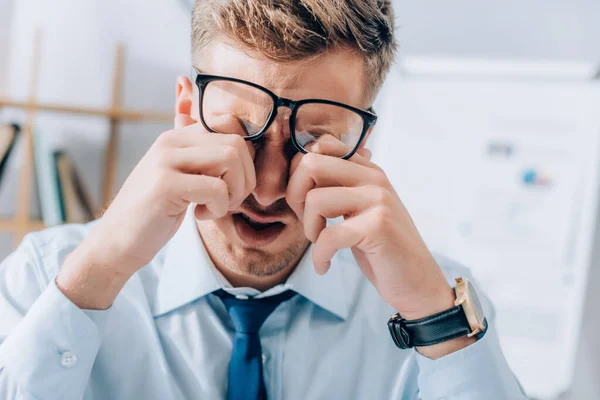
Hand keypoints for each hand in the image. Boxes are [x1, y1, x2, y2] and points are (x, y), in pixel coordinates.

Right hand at [57, 116, 255, 308]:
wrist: (117, 242)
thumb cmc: (155, 213)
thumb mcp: (181, 179)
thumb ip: (201, 158)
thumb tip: (236, 141)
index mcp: (177, 137)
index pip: (229, 124)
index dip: (244, 156)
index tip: (232, 182)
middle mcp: (171, 141)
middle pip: (236, 142)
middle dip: (245, 177)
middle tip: (229, 200)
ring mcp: (166, 160)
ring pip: (231, 158)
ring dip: (235, 191)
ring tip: (216, 207)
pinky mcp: (166, 184)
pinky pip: (217, 188)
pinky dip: (219, 207)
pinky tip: (200, 215)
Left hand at [286, 136, 473, 356]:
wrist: (417, 284)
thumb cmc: (383, 249)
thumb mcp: (361, 210)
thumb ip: (341, 186)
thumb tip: (306, 162)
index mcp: (368, 171)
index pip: (323, 146)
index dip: (300, 173)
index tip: (304, 201)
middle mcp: (374, 179)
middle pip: (311, 164)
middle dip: (295, 195)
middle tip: (308, 223)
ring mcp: (378, 200)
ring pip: (315, 199)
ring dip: (308, 228)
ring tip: (321, 245)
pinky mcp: (377, 226)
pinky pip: (328, 235)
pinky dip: (319, 256)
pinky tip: (324, 266)